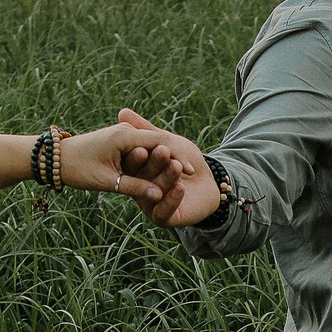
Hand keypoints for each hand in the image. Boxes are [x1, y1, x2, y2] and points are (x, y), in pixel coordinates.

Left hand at [57, 117, 192, 206]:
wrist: (55, 158)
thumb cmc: (78, 169)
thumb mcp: (107, 181)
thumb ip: (134, 187)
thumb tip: (158, 196)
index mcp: (123, 137)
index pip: (158, 143)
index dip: (175, 157)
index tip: (189, 171)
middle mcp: (125, 132)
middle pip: (157, 141)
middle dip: (174, 156)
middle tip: (191, 171)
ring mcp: (122, 135)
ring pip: (151, 144)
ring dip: (166, 156)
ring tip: (183, 170)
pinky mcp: (118, 141)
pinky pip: (142, 147)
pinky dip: (154, 157)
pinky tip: (165, 167)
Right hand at [114, 109, 220, 227]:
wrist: (210, 183)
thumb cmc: (187, 161)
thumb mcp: (168, 141)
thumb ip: (147, 130)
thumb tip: (122, 111)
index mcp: (136, 172)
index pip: (133, 163)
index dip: (138, 155)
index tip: (143, 146)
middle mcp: (139, 190)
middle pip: (143, 177)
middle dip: (154, 163)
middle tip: (163, 152)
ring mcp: (150, 206)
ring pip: (154, 193)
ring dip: (166, 177)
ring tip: (176, 166)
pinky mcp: (163, 219)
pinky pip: (164, 211)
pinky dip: (171, 199)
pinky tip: (180, 188)